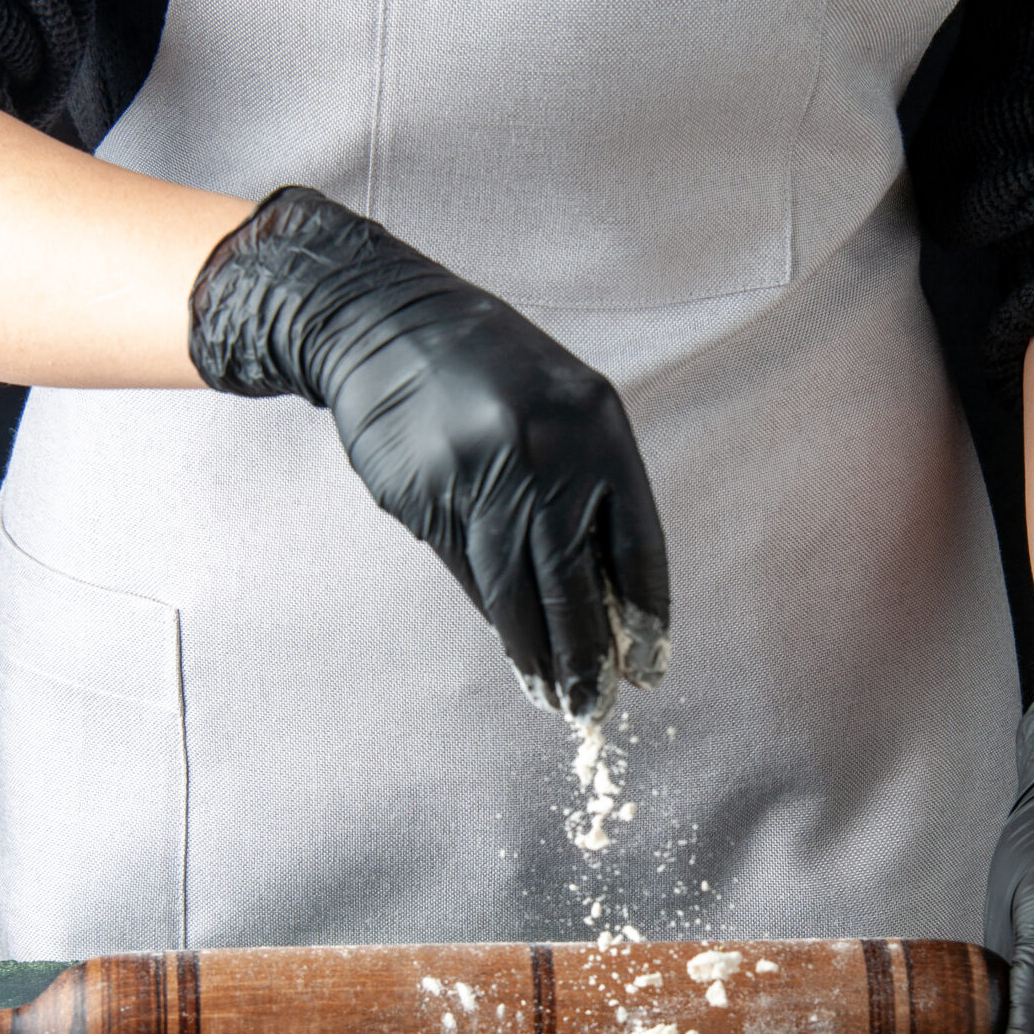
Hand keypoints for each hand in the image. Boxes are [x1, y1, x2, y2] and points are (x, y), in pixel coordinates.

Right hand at [189, 186, 668, 721]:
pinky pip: (468, 574)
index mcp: (598, 429)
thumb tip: (610, 600)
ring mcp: (480, 478)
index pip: (636, 546)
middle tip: (594, 708)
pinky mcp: (427, 498)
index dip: (643, 616)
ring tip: (551, 697)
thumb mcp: (564, 410)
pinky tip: (510, 645)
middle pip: (573, 585)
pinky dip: (492, 616)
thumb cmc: (492, 372)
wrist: (385, 325)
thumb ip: (591, 490)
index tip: (647, 667)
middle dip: (585, 658)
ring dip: (535, 655)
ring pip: (514, 592)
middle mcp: (545, 456)